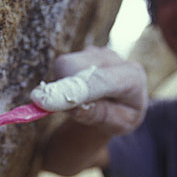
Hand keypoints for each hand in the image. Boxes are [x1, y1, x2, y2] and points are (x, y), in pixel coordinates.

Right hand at [31, 46, 147, 134]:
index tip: (45, 102)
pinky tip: (78, 92)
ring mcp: (97, 52)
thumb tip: (75, 109)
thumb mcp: (119, 124)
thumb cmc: (123, 115)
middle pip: (74, 66)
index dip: (72, 90)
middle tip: (68, 111)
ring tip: (80, 102)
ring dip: (62, 87)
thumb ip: (100, 116)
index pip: (98, 81)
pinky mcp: (84, 52)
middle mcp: (113, 58)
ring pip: (65, 65)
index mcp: (131, 77)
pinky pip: (62, 66)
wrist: (125, 101)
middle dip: (62, 88)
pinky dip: (62, 82)